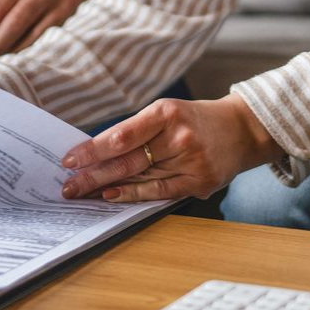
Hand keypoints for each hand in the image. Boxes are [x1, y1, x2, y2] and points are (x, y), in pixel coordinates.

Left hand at [60, 94, 280, 202]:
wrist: (242, 129)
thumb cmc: (195, 119)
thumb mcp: (166, 112)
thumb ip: (136, 130)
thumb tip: (96, 152)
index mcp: (166, 112)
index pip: (122, 135)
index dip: (93, 149)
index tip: (69, 160)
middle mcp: (179, 136)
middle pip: (127, 160)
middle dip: (93, 174)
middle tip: (68, 185)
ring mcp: (191, 161)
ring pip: (141, 177)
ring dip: (107, 187)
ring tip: (82, 194)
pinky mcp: (200, 182)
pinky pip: (161, 192)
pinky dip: (134, 195)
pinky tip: (113, 197)